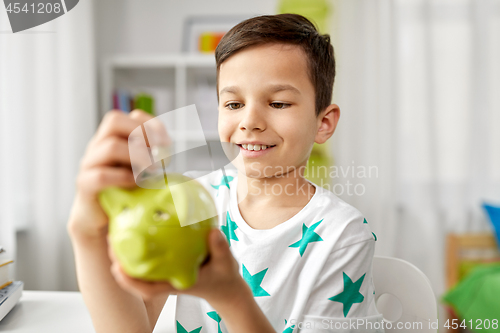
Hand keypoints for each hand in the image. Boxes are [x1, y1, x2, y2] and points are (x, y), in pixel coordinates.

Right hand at [67, 109, 168, 239]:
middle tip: (157, 156)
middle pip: (114, 120)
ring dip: (137, 158)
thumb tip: (170, 154)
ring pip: (110, 146)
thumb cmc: (125, 191)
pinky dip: (123, 179)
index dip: (153, 125)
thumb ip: (152, 158)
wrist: (100, 219)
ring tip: (151, 173)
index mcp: (114, 137)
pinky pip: (101, 175)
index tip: (168, 144)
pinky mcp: (85, 184)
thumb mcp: (141, 170)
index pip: (132, 116)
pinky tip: (135, 185)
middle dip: (142, 134)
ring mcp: (89, 163)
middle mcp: (99, 145)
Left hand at [109, 228, 252, 309]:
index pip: (148, 290)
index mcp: (178, 284)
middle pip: (137, 277)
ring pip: (141, 266)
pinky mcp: (169, 266)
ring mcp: (167, 273)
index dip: (129, 282)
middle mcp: (167, 280)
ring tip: (118, 230)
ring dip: (127, 252)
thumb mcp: (226, 263)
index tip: (115, 268)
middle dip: (120, 262)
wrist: (226, 286)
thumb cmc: (224, 278)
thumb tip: (213, 232)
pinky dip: (144, 243)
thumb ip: (220, 249)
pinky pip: (152, 256)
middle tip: (110, 241)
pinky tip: (142, 226)